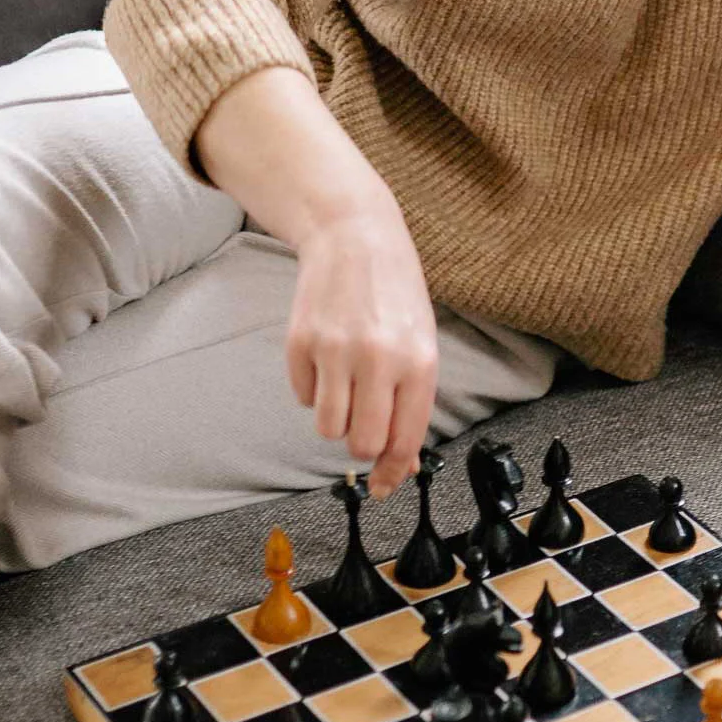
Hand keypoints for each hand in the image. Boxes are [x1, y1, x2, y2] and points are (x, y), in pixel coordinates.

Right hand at [285, 199, 439, 495]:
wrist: (355, 235)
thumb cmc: (394, 293)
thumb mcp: (421, 341)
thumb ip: (412, 401)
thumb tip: (401, 462)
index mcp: (418, 362)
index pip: (405, 439)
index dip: (393, 472)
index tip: (383, 486)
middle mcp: (378, 359)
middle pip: (362, 443)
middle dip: (362, 445)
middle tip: (364, 423)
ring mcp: (335, 351)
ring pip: (327, 427)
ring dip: (335, 418)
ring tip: (346, 385)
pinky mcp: (300, 343)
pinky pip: (302, 397)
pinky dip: (313, 388)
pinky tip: (327, 356)